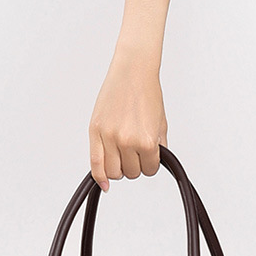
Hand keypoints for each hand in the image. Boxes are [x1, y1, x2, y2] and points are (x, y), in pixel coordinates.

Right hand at [88, 49, 167, 191]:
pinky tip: (104, 183)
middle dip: (135, 164)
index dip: (150, 164)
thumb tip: (152, 164)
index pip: (149, 170)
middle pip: (131, 173)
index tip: (148, 156)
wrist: (133, 71)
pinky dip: (99, 177)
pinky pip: (95, 164)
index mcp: (146, 141)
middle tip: (135, 151)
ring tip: (122, 155)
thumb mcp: (161, 124)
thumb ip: (158, 147)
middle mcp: (127, 141)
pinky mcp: (95, 131)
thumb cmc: (147, 93)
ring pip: (114, 172)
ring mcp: (109, 136)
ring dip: (119, 168)